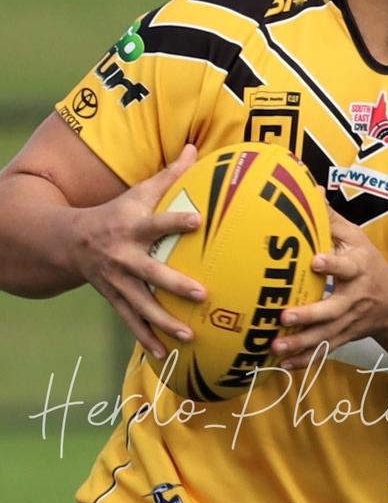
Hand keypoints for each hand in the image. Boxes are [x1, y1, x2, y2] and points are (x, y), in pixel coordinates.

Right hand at [69, 145, 205, 357]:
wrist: (71, 241)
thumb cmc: (116, 211)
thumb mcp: (138, 191)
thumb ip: (170, 174)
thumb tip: (196, 146)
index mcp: (131, 226)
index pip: (156, 221)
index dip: (176, 220)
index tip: (199, 220)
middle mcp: (122, 256)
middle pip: (150, 272)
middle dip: (175, 284)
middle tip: (202, 294)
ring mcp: (116, 281)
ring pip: (141, 305)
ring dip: (164, 321)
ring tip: (189, 335)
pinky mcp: (113, 299)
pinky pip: (130, 322)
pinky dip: (146, 339)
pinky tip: (164, 355)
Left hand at [272, 204, 387, 368]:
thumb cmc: (367, 261)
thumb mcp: (356, 237)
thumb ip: (331, 218)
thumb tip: (311, 189)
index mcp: (358, 268)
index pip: (346, 266)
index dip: (332, 264)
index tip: (315, 261)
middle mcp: (354, 298)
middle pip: (333, 309)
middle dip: (309, 315)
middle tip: (284, 317)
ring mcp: (349, 321)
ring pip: (325, 336)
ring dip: (300, 344)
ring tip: (275, 347)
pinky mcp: (343, 337)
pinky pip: (324, 350)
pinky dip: (305, 360)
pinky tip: (284, 366)